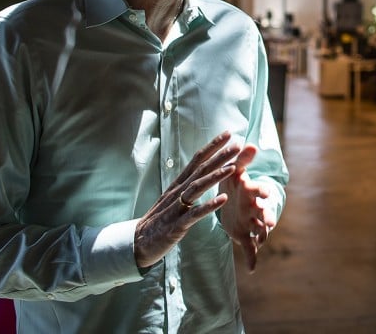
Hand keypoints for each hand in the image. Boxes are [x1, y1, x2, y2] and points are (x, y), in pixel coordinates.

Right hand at [134, 131, 239, 268]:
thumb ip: (189, 186)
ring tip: (233, 166)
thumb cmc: (160, 220)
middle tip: (237, 144)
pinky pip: (195, 214)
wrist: (138, 242)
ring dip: (216, 176)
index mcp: (178, 184)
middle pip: (201, 169)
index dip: (212, 146)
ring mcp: (177, 207)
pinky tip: (223, 199)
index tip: (228, 134)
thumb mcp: (175, 199)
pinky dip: (209, 205)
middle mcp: (177, 191)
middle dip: (220, 156)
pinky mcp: (177, 225)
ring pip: (198, 187)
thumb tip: (204, 173)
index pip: (197, 160)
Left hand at [219, 144, 276, 271]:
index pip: (257, 191)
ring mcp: (250, 222)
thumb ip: (241, 160)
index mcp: (249, 192)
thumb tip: (249, 144)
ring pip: (259, 231)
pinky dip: (252, 259)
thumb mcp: (235, 171)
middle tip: (269, 222)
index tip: (266, 193)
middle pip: (263, 213)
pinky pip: (250, 249)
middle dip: (266, 217)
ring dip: (262, 236)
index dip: (261, 192)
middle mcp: (253, 208)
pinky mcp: (244, 235)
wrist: (230, 201)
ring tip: (262, 240)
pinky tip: (252, 269)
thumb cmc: (233, 183)